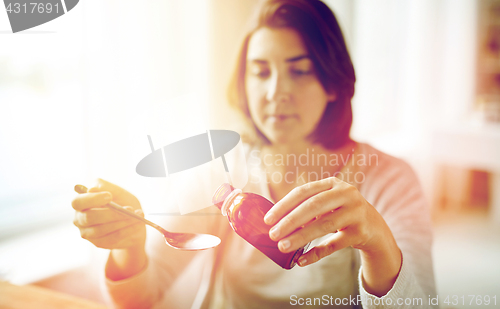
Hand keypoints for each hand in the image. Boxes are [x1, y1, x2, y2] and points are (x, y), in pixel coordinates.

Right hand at [71, 178, 145, 249]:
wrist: (133, 220)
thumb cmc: (122, 202)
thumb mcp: (117, 191)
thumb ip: (105, 187)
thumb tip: (92, 189)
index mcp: (81, 203)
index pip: (78, 202)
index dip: (92, 199)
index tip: (109, 196)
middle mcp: (80, 219)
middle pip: (89, 218)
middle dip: (111, 213)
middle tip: (130, 209)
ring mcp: (88, 233)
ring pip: (102, 230)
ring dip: (122, 222)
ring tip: (138, 216)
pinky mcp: (99, 243)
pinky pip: (112, 238)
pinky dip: (127, 230)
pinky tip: (138, 224)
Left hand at [264, 176, 401, 295]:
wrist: (374, 227)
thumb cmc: (341, 213)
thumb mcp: (327, 204)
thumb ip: (306, 208)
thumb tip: (275, 222)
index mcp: (332, 184)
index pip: (303, 192)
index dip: (283, 205)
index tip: (268, 219)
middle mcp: (346, 194)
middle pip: (313, 206)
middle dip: (290, 221)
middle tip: (273, 234)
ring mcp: (356, 212)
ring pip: (324, 225)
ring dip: (300, 237)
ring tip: (283, 246)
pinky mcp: (361, 232)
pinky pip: (334, 244)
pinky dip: (317, 253)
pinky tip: (302, 260)